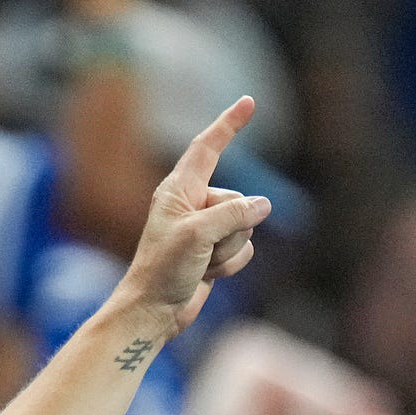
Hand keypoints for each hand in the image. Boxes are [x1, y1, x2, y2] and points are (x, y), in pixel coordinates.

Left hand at [113, 98, 270, 339]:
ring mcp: (205, 229)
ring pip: (245, 228)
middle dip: (229, 230)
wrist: (153, 312)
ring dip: (228, 252)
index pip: (208, 148)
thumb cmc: (163, 270)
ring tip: (199, 264)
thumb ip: (233, 214)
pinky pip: (243, 251)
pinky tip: (207, 276)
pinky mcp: (214, 251)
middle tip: (199, 250)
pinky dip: (230, 266)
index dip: (229, 124)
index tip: (249, 102)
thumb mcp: (198, 235)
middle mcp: (193, 204)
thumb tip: (262, 206)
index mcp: (179, 190)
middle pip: (238, 201)